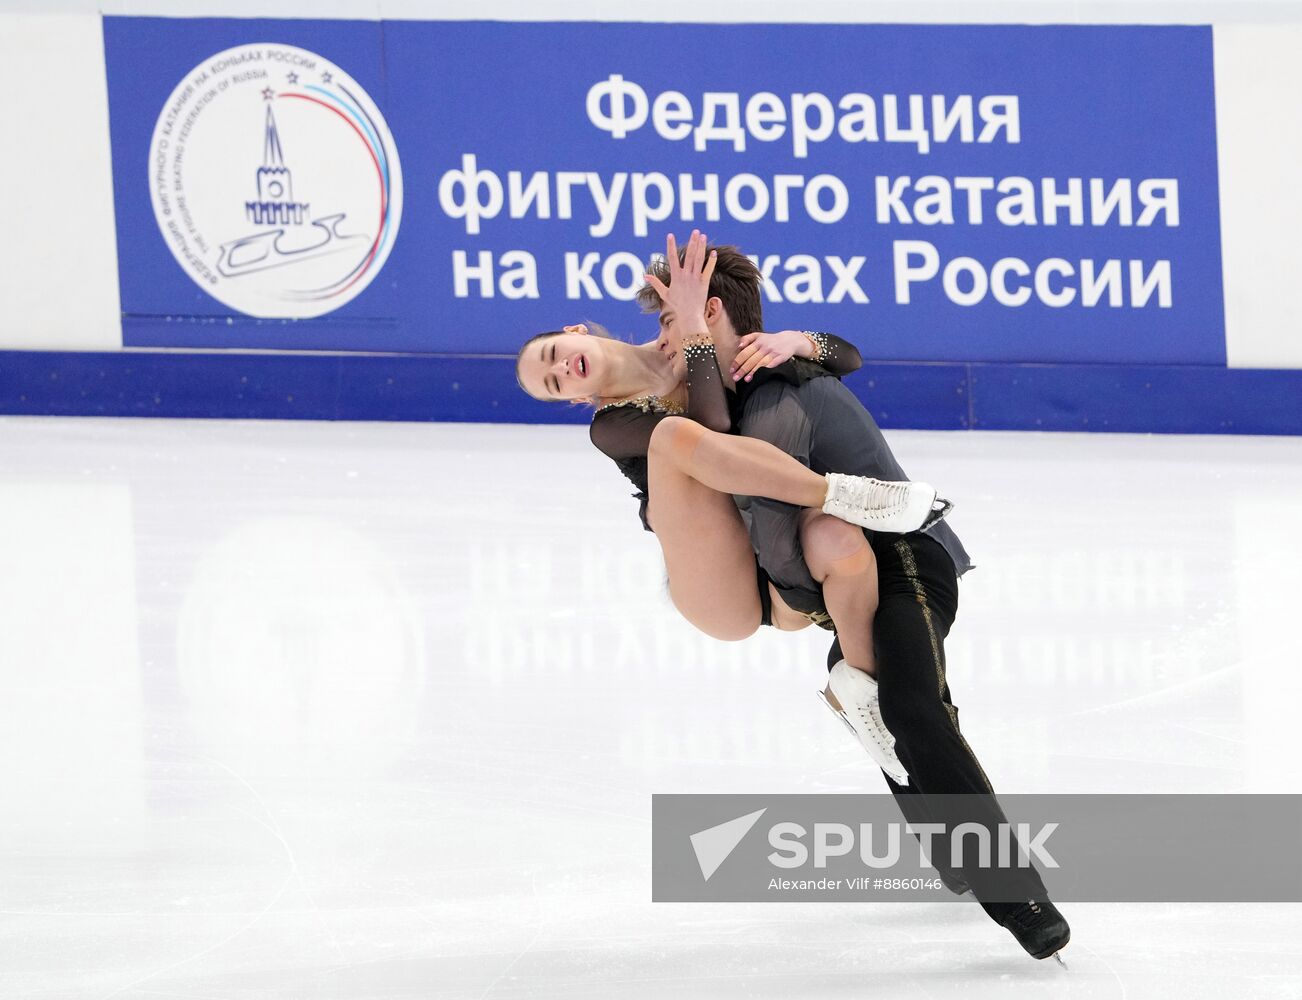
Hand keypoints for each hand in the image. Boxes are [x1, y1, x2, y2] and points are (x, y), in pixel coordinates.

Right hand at [644, 230, 715, 344]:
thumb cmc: (677, 305)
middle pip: (689, 255)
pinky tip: (714, 252)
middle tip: (695, 231)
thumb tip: (645, 276)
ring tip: (703, 236)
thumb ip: (656, 283)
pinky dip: (711, 261)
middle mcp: (685, 275)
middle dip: (692, 242)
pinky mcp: (704, 283)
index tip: (670, 235)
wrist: (689, 315)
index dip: (671, 246)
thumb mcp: (664, 294)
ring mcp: (695, 278)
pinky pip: (708, 270)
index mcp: (676, 277)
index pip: (672, 258)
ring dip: (701, 247)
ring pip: (698, 259)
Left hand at [730, 330, 811, 381]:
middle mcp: (764, 347)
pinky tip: (761, 375)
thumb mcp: (758, 335)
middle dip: (742, 369)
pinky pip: (772, 364)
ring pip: (761, 363)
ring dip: (753, 371)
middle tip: (735, 378)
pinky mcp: (780, 357)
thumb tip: (739, 346)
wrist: (789, 340)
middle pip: (751, 359)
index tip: (732, 370)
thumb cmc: (770, 340)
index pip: (744, 353)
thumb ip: (746, 339)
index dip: (737, 362)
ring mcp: (773, 352)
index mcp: (757, 342)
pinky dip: (766, 370)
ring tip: (746, 379)